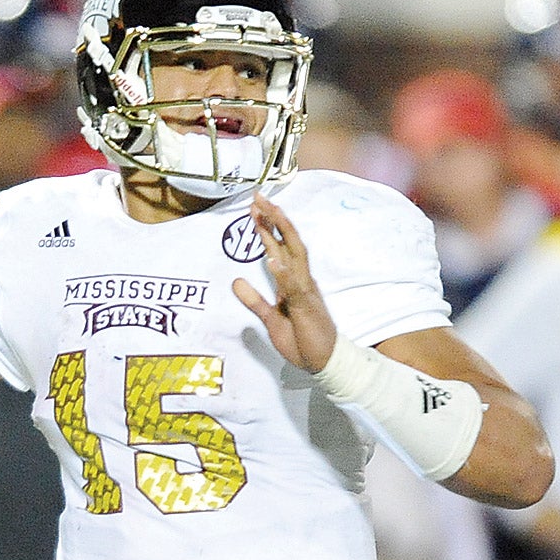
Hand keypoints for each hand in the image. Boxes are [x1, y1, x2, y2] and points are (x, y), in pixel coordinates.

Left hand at [232, 192, 336, 373]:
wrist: (324, 362)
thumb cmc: (303, 340)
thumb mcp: (270, 319)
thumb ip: (254, 300)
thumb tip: (235, 282)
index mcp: (293, 282)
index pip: (279, 248)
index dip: (267, 227)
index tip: (255, 208)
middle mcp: (302, 280)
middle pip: (288, 242)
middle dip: (274, 219)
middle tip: (258, 198)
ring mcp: (306, 292)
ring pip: (295, 255)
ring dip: (282, 233)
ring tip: (269, 213)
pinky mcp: (308, 307)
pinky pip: (295, 288)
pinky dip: (284, 273)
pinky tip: (273, 259)